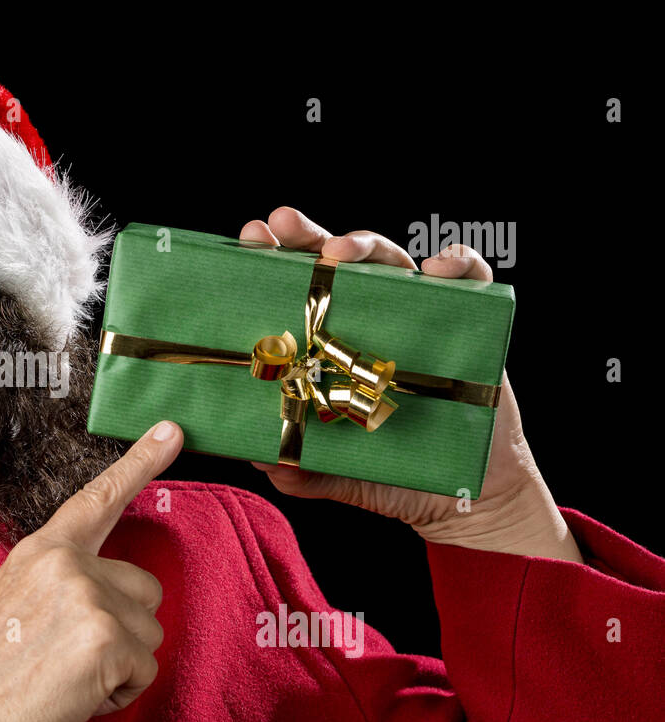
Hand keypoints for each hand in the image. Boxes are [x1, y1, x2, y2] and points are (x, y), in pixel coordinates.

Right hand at [0, 420, 182, 721]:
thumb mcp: (12, 601)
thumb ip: (61, 583)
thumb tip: (107, 596)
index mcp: (41, 550)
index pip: (96, 499)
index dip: (139, 463)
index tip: (171, 430)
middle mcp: (68, 564)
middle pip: (145, 589)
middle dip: (122, 629)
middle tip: (68, 657)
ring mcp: (89, 598)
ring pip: (149, 633)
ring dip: (120, 665)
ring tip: (65, 678)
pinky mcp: (106, 639)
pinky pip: (145, 670)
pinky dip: (119, 693)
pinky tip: (75, 696)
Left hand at [241, 207, 581, 563]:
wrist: (458, 497)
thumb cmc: (389, 473)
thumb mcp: (332, 472)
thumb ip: (296, 466)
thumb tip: (258, 455)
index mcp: (329, 341)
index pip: (295, 291)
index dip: (273, 259)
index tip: (251, 237)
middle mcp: (369, 319)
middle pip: (336, 262)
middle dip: (307, 234)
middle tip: (281, 223)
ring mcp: (417, 317)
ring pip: (392, 261)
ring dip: (366, 245)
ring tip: (339, 251)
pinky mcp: (470, 322)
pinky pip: (470, 279)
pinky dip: (457, 263)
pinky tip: (437, 268)